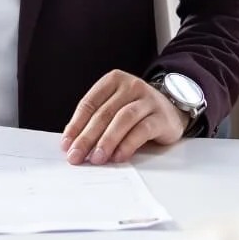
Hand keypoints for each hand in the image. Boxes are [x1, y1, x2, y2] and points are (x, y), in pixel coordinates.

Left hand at [61, 69, 188, 164]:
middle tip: (76, 156)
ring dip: (107, 140)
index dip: (76, 124)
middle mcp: (131, 86)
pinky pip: (142, 130)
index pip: (89, 103)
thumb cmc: (136, 110)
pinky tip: (118, 156)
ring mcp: (147, 99)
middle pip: (104, 113)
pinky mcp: (161, 116)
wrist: (172, 110)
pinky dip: (128, 144)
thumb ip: (97, 120)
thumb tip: (73, 143)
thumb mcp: (115, 107)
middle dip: (87, 137)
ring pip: (123, 119)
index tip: (66, 144)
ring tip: (97, 158)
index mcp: (114, 80)